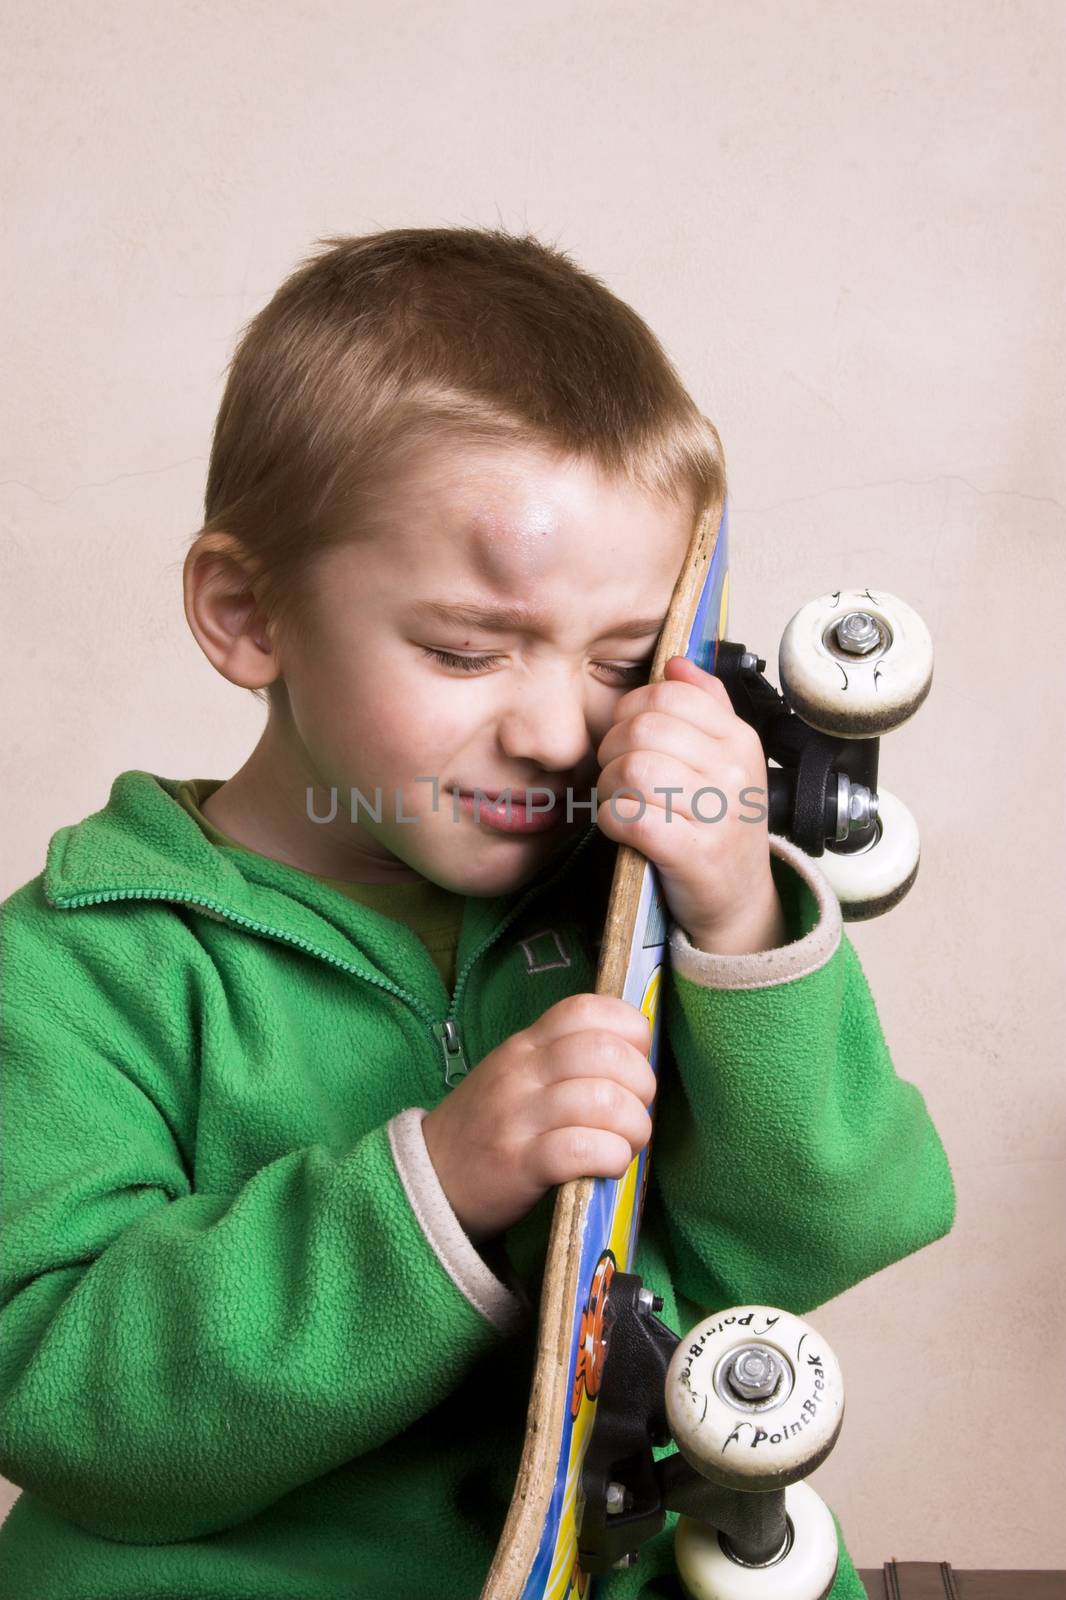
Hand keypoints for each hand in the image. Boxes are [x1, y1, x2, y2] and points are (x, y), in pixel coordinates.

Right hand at [421, 994, 655, 1242]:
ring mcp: (518, 1116)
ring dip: (633, 1126)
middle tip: (636, 1111)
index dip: (629, 1031)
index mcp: (525, 1043)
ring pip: (602, 1101)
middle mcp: (522, 1071)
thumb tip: (634, 1061)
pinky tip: (609, 1165)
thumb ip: (563, 1059)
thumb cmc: (485, 1125)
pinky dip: (611, 1157)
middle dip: (641, 1083)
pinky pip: (582, 1148)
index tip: (636, 1061)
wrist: (428, 1178)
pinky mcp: (519, 1163)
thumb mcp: (516, 1075)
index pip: (586, 1009)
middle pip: (605, 1053)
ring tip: (626, 1143)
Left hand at [595, 656, 784, 953]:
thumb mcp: (726, 761)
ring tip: (620, 802)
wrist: (738, 901)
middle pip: (642, 728)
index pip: (668, 694)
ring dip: (609, 787)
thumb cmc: (720, 827)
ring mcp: (716, 812)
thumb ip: (705, 707)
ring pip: (630, 768)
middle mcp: (734, 770)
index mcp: (740, 739)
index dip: (630, 709)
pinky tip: (623, 829)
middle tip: (617, 776)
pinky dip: (612, 821)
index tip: (628, 736)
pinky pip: (628, 815)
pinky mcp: (691, 852)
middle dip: (612, 750)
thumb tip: (675, 663)